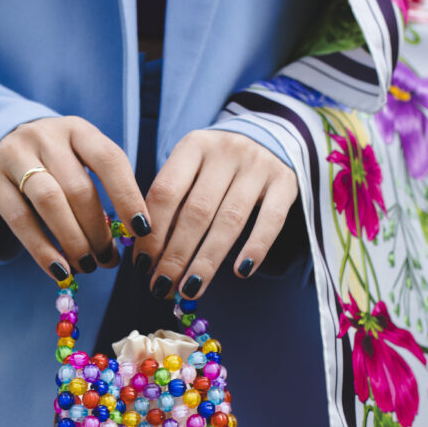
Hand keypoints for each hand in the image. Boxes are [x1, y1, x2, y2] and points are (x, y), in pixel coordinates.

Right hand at [0, 116, 151, 279]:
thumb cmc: (50, 162)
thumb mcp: (77, 160)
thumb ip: (102, 188)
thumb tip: (129, 235)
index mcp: (77, 130)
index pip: (109, 160)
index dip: (128, 196)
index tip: (142, 230)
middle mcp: (45, 136)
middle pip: (78, 188)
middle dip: (98, 230)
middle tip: (109, 260)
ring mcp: (14, 155)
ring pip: (50, 203)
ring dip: (74, 241)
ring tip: (87, 266)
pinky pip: (19, 220)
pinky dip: (42, 250)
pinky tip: (59, 270)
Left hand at [132, 128, 299, 299]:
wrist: (269, 138)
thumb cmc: (217, 167)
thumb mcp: (190, 170)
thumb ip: (172, 205)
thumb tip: (150, 257)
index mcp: (193, 146)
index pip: (166, 193)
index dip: (152, 232)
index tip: (142, 265)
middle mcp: (225, 151)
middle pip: (196, 211)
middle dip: (176, 255)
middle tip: (162, 286)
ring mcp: (258, 165)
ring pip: (229, 221)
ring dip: (207, 260)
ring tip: (190, 288)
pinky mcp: (285, 182)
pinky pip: (271, 220)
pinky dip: (255, 248)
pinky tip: (240, 272)